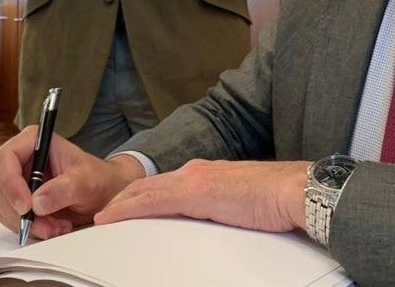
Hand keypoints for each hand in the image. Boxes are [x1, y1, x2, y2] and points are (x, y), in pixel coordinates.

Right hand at [0, 126, 144, 239]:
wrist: (104, 194)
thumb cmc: (97, 178)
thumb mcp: (87, 181)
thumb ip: (65, 188)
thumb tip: (37, 202)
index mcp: (33, 141)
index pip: (4, 159)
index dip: (10, 183)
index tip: (26, 206)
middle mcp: (20, 159)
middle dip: (20, 212)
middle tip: (47, 226)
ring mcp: (16, 181)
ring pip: (2, 206)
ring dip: (26, 223)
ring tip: (57, 227)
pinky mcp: (17, 201)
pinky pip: (10, 219)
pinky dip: (28, 228)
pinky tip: (52, 228)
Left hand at [94, 159, 308, 233]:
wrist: (295, 190)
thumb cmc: (277, 200)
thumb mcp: (239, 204)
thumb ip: (220, 209)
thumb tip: (211, 223)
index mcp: (205, 175)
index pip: (162, 185)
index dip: (138, 196)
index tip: (121, 209)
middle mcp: (195, 171)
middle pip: (146, 186)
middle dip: (122, 199)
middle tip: (101, 216)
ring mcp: (193, 180)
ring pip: (143, 192)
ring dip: (118, 205)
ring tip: (99, 220)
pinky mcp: (195, 192)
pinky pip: (151, 201)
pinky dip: (126, 209)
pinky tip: (112, 218)